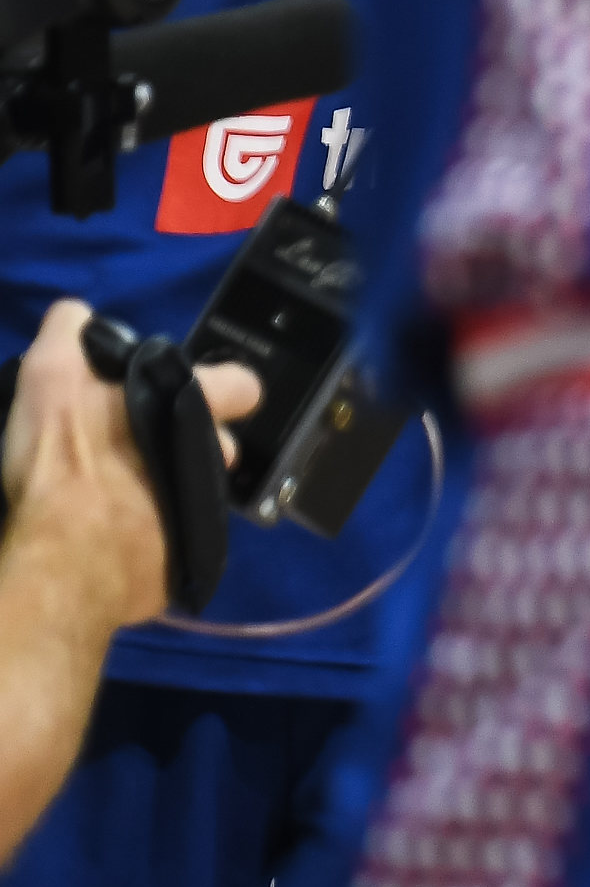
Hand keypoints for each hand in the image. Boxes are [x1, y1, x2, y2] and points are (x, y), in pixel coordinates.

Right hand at [0, 301, 249, 641]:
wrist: (62, 560)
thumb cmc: (64, 464)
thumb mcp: (50, 378)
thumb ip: (67, 335)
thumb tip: (74, 316)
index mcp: (192, 409)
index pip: (241, 384)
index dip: (219, 386)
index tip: (187, 393)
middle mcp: (209, 463)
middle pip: (218, 446)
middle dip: (190, 446)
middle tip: (137, 451)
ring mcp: (196, 519)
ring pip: (191, 496)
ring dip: (163, 493)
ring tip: (111, 497)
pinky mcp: (173, 569)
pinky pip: (164, 548)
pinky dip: (140, 544)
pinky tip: (103, 539)